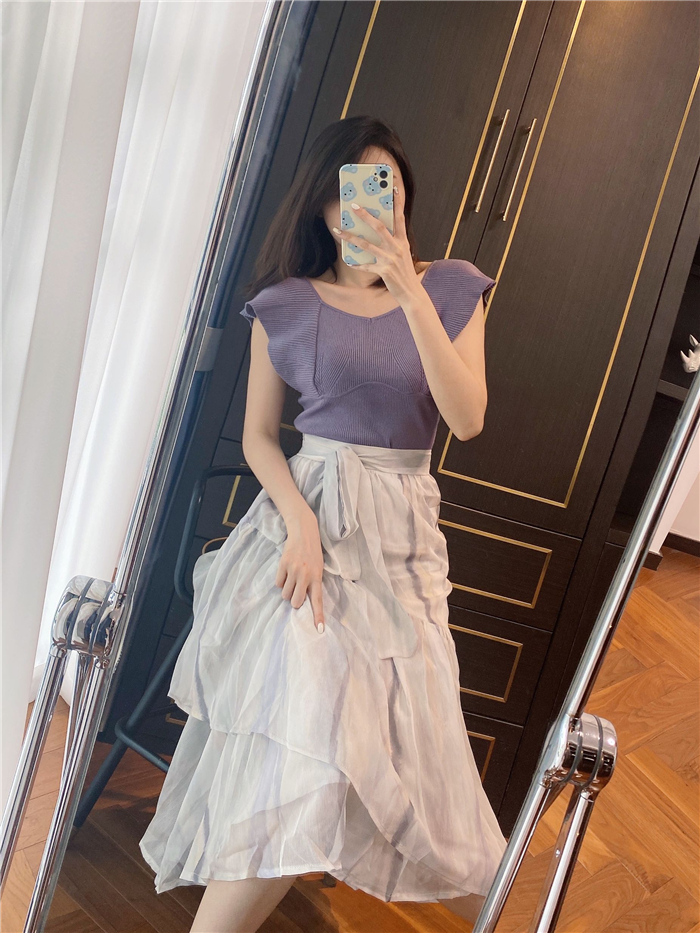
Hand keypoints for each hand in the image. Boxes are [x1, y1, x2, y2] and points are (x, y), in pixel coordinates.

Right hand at [275, 513, 325, 632]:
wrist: (304, 532)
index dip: (318, 616)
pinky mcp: (283, 565)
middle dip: (294, 601)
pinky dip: (280, 581)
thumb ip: (312, 584)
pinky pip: (278, 583)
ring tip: (292, 578)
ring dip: (287, 591)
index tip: (319, 630)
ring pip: (285, 594)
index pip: (318, 601)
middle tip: (296, 592)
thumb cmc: (312, 553)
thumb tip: (302, 602)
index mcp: (317, 578)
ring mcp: (294, 570)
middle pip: (295, 602)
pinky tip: (286, 571)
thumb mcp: (318, 568)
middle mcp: (306, 576)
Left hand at [332, 184, 420, 302]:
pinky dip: (356, 264)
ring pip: (366, 244)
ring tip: (338, 230)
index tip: (393, 187)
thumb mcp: (403, 253)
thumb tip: (378, 231)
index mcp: (403, 241)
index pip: (400, 217)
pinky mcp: (384, 271)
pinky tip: (348, 261)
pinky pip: (366, 266)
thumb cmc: (405, 272)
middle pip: (379, 226)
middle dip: (365, 215)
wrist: (411, 293)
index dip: (397, 202)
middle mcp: (397, 248)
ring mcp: (390, 259)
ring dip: (350, 237)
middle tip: (353, 205)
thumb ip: (393, 242)